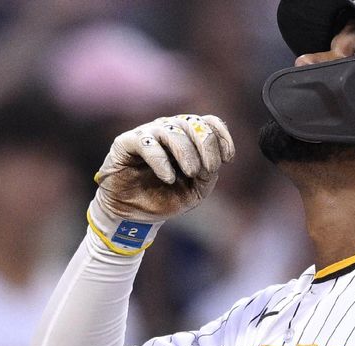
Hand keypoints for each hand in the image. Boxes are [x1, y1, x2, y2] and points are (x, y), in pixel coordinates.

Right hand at [95, 114, 234, 222]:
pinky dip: (161, 160)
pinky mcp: (126, 143)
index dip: (222, 136)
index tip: (228, 159)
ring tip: (191, 173)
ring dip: (187, 152)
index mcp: (188, 138)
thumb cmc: (167, 198)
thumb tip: (215, 160)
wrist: (135, 214)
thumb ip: (208, 174)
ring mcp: (148, 134)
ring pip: (173, 131)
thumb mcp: (196, 190)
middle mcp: (169, 130)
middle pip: (194, 124)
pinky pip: (147, 143)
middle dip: (207, 146)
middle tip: (209, 169)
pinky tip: (168, 178)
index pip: (209, 122)